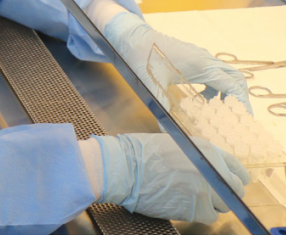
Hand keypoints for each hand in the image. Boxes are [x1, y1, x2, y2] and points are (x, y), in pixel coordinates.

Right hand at [94, 133, 248, 223]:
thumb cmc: (143, 153)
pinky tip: (181, 202)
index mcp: (206, 150)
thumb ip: (199, 156)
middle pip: (236, 190)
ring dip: (210, 204)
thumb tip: (214, 170)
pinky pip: (209, 217)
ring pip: (223, 205)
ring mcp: (206, 190)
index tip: (233, 183)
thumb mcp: (176, 144)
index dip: (236, 178)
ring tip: (187, 195)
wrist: (125, 167)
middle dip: (226, 194)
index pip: (237, 168)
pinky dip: (198, 213)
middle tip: (209, 194)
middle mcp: (211, 169)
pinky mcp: (197, 209)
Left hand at [104, 13, 251, 111]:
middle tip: (235, 117)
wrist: (131, 35)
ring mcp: (200, 55)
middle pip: (235, 78)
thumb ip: (162, 108)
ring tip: (217, 112)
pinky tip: (201, 99)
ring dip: (226, 92)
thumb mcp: (151, 85)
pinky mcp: (193, 56)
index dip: (242, 104)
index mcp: (200, 65)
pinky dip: (215, 86)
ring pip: (225, 74)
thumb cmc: (141, 57)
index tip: (243, 121)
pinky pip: (213, 71)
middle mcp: (205, 58)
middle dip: (239, 98)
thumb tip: (166, 132)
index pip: (233, 85)